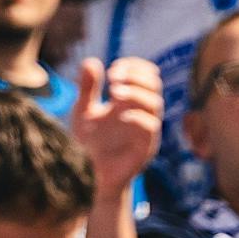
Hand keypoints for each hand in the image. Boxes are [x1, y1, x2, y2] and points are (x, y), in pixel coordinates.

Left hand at [72, 55, 163, 191]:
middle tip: (113, 80)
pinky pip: (151, 128)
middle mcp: (140, 112)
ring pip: (156, 103)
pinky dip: (138, 116)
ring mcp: (144, 130)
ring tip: (114, 93)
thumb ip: (87, 88)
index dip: (133, 66)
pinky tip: (120, 115)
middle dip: (135, 76)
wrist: (89, 176)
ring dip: (136, 92)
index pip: (144, 74)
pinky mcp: (144, 148)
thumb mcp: (83, 111)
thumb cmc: (88, 142)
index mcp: (128, 100)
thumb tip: (92, 61)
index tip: (113, 70)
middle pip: (154, 84)